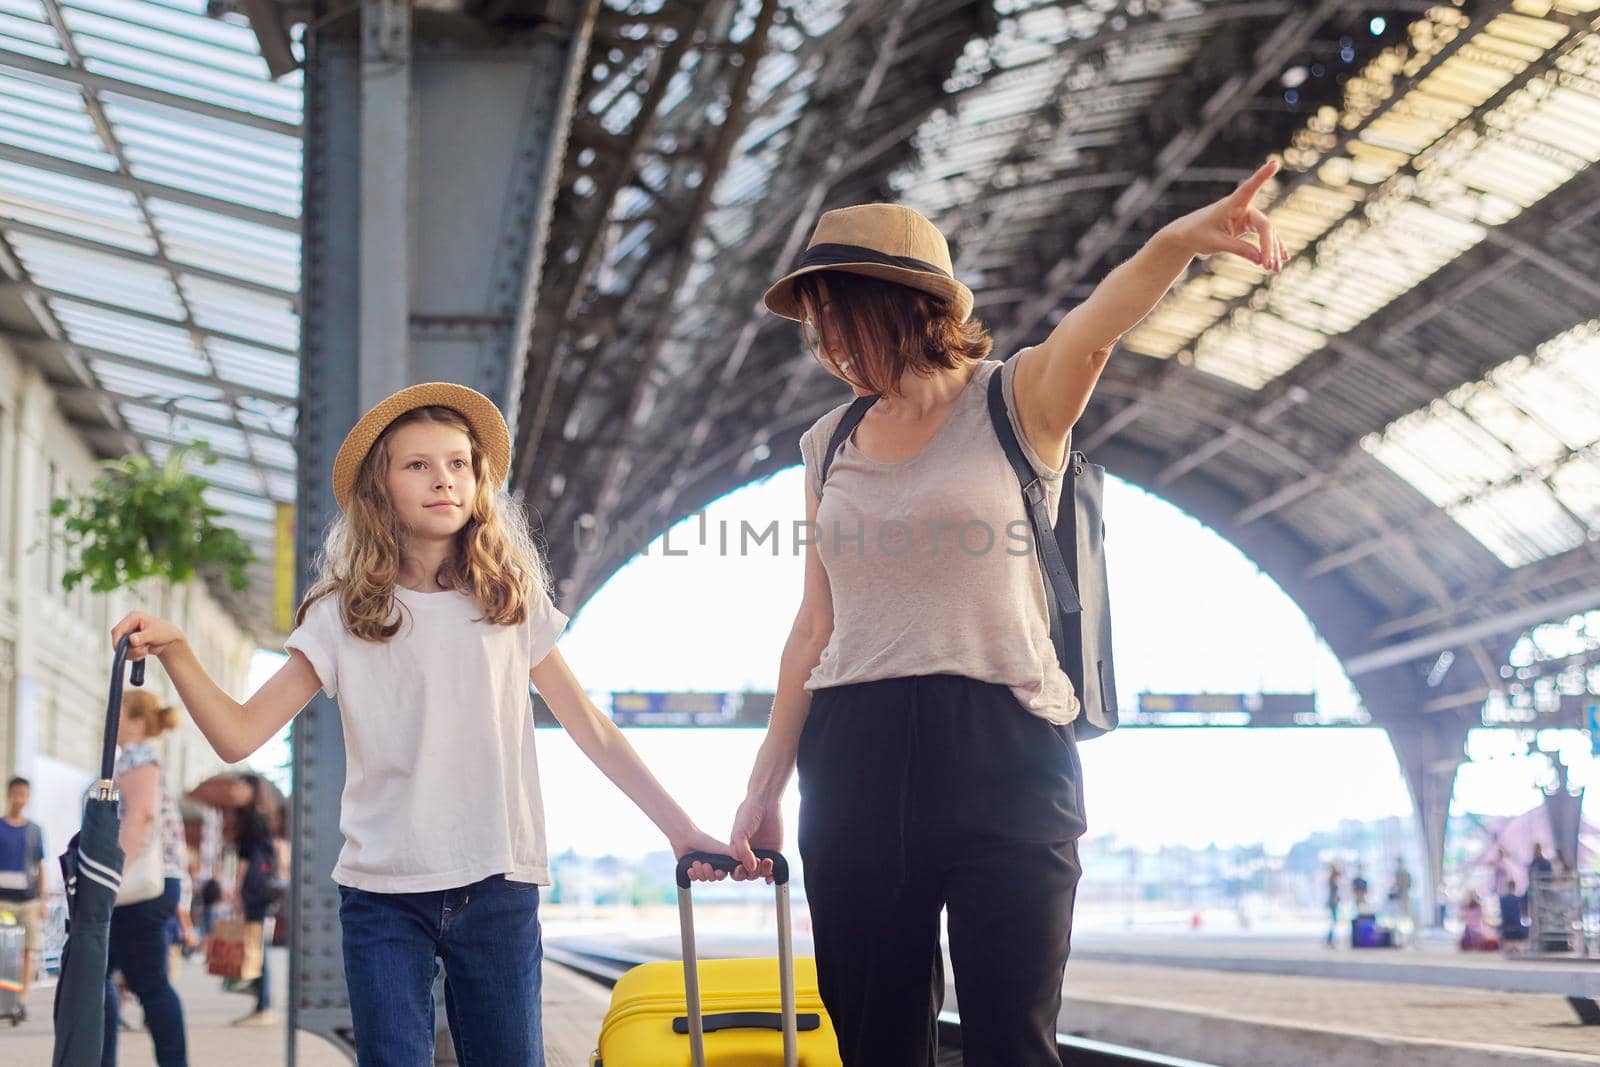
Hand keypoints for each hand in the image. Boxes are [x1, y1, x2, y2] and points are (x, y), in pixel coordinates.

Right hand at [111, 611, 186, 660]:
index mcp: (133, 618)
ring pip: (122, 649)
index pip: (117, 630)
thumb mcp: (154, 634)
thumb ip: (142, 637)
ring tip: (146, 649)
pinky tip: (145, 652)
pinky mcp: (130, 644)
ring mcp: (128, 635)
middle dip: (130, 649)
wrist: (170, 640)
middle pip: (118, 641)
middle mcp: (128, 626)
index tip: (122, 650)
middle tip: (143, 650)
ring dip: (134, 653)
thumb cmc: (165, 632)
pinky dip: (135, 656)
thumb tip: (132, 640)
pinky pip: (127, 654)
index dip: (117, 641)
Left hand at [671, 827, 733, 883]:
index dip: (720, 875)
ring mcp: (701, 868)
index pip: (723, 874)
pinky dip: (692, 874)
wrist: (686, 838)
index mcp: (719, 862)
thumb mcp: (721, 848)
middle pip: (713, 878)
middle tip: (705, 865)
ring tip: (695, 862)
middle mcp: (711, 865)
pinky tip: (690, 869)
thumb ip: (733, 854)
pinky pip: (693, 878)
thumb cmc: (704, 841)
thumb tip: (747, 860)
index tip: (718, 871)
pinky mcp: (691, 870)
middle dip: (709, 873)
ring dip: (699, 872)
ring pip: (703, 878)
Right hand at [729, 794, 781, 883]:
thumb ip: (743, 851)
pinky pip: (772, 869)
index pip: (734, 869)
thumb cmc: (748, 814)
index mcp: (736, 851)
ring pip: (759, 873)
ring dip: (762, 872)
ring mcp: (761, 854)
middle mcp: (747, 855)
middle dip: (750, 873)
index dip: (737, 872)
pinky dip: (771, 876)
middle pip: (747, 874)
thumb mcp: (740, 832)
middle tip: (755, 863)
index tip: (740, 868)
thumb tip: (751, 867)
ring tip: (767, 860)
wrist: (765, 802)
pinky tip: (770, 876)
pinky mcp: (773, 852)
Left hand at [1162, 159, 1286, 271]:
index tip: (1274, 163)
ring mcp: (1247, 217)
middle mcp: (1243, 208)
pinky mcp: (1247, 226)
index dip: (1262, 176)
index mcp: (1232, 204)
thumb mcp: (1215, 243)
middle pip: (1264, 225)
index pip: (1250, 188)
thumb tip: (1261, 259)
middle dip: (1269, 245)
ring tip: (1274, 270)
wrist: (1187, 236)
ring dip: (1271, 251)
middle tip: (1270, 266)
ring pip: (1266, 233)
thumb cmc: (1197, 234)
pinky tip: (1282, 259)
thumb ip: (1238, 248)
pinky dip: (1270, 248)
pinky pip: (1263, 237)